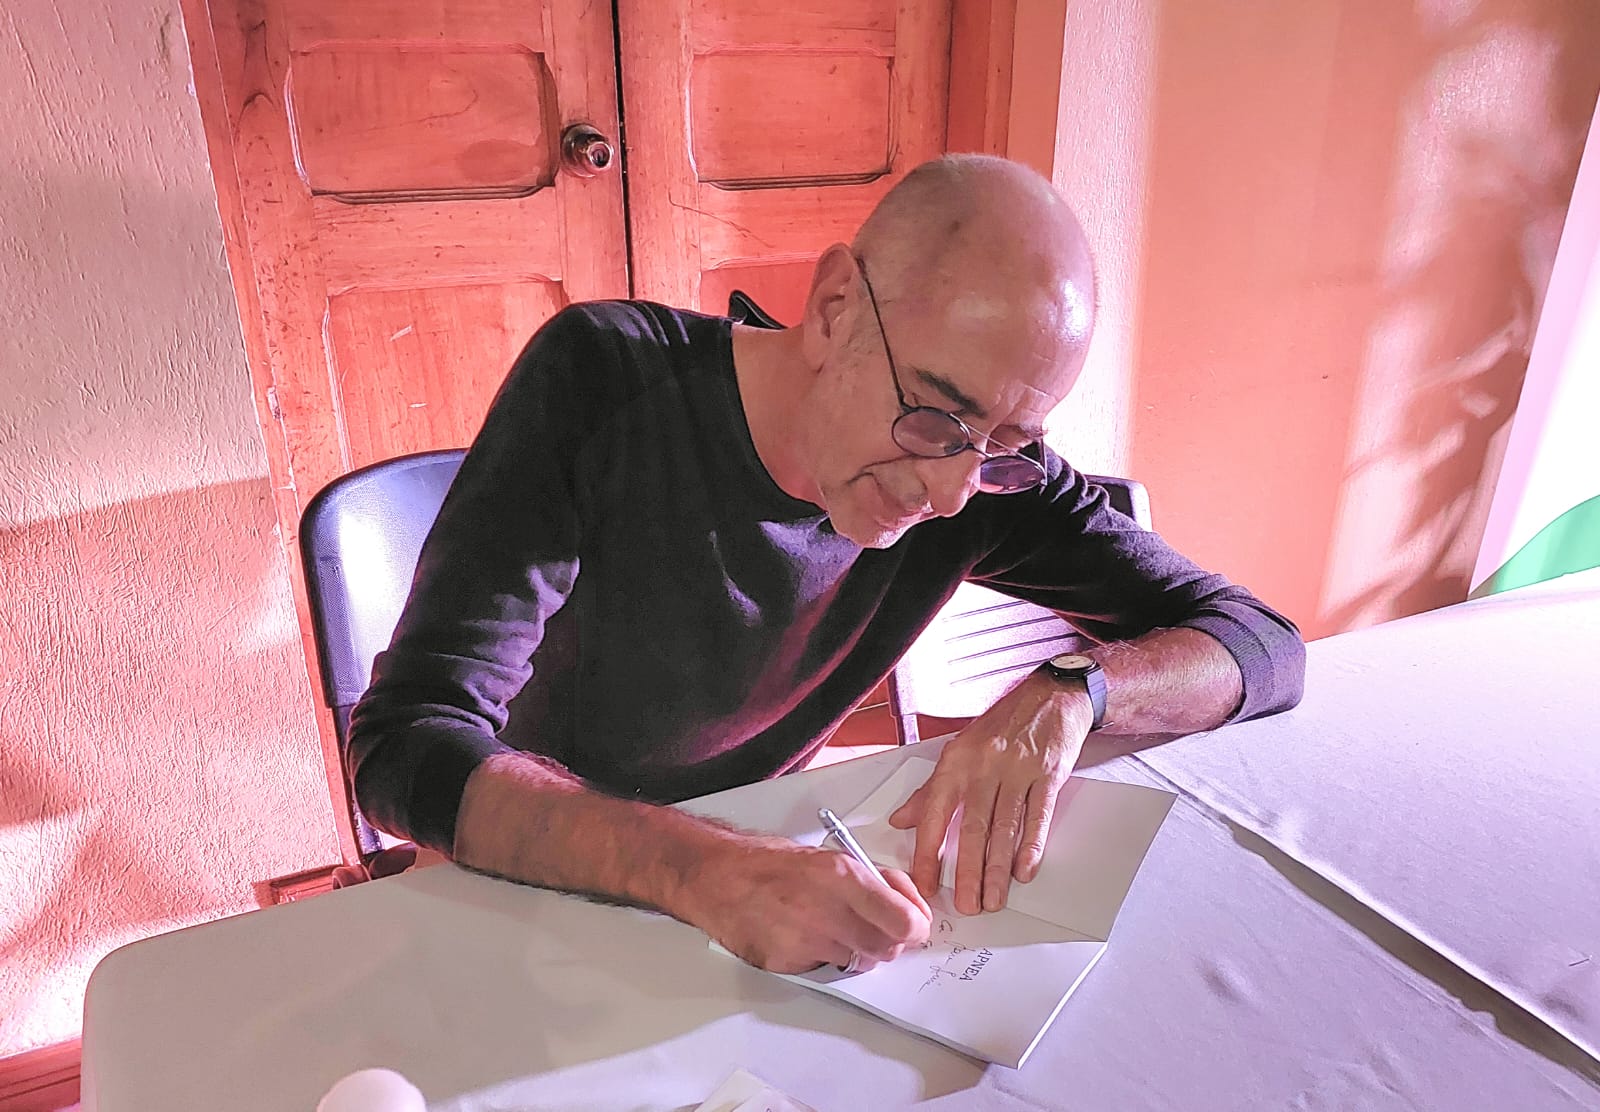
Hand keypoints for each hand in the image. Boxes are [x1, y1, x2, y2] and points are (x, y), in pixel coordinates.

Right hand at [693, 836, 931, 973]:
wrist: (718, 878)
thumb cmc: (771, 864)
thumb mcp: (831, 856)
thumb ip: (873, 880)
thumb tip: (907, 901)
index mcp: (843, 877)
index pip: (904, 921)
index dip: (916, 928)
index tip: (915, 926)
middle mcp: (827, 911)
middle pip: (887, 950)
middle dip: (887, 942)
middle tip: (874, 928)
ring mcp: (805, 941)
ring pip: (858, 962)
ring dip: (854, 949)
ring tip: (829, 926)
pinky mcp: (787, 963)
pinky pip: (824, 969)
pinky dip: (822, 957)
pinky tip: (802, 935)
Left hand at [888, 674, 1092, 914]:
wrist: (1051, 695)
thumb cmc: (1004, 722)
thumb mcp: (960, 748)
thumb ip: (932, 788)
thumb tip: (903, 820)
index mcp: (957, 761)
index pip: (934, 813)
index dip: (927, 852)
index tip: (924, 884)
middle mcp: (985, 765)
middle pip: (972, 828)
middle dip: (967, 872)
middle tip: (966, 904)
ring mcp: (1018, 769)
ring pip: (1004, 828)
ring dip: (997, 869)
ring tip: (993, 898)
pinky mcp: (1049, 774)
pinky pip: (1037, 816)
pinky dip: (1031, 847)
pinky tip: (1024, 870)